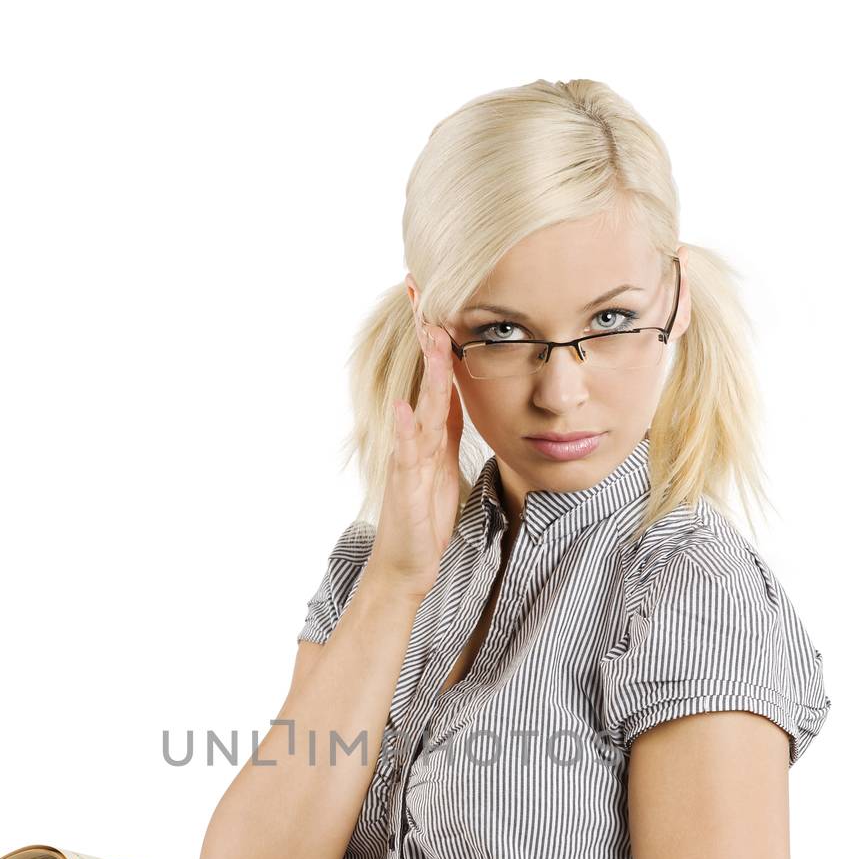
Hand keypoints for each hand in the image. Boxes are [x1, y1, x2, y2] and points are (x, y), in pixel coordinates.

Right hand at [366, 322, 464, 604]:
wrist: (405, 566)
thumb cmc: (425, 521)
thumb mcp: (444, 469)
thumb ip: (446, 434)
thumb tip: (453, 398)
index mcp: (434, 437)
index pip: (442, 379)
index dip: (445, 343)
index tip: (444, 302)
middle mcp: (418, 441)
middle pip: (429, 380)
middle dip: (429, 338)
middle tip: (428, 293)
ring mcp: (409, 462)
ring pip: (422, 408)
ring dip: (427, 372)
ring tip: (431, 334)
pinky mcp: (405, 487)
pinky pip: (406, 455)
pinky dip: (405, 431)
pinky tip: (406, 407)